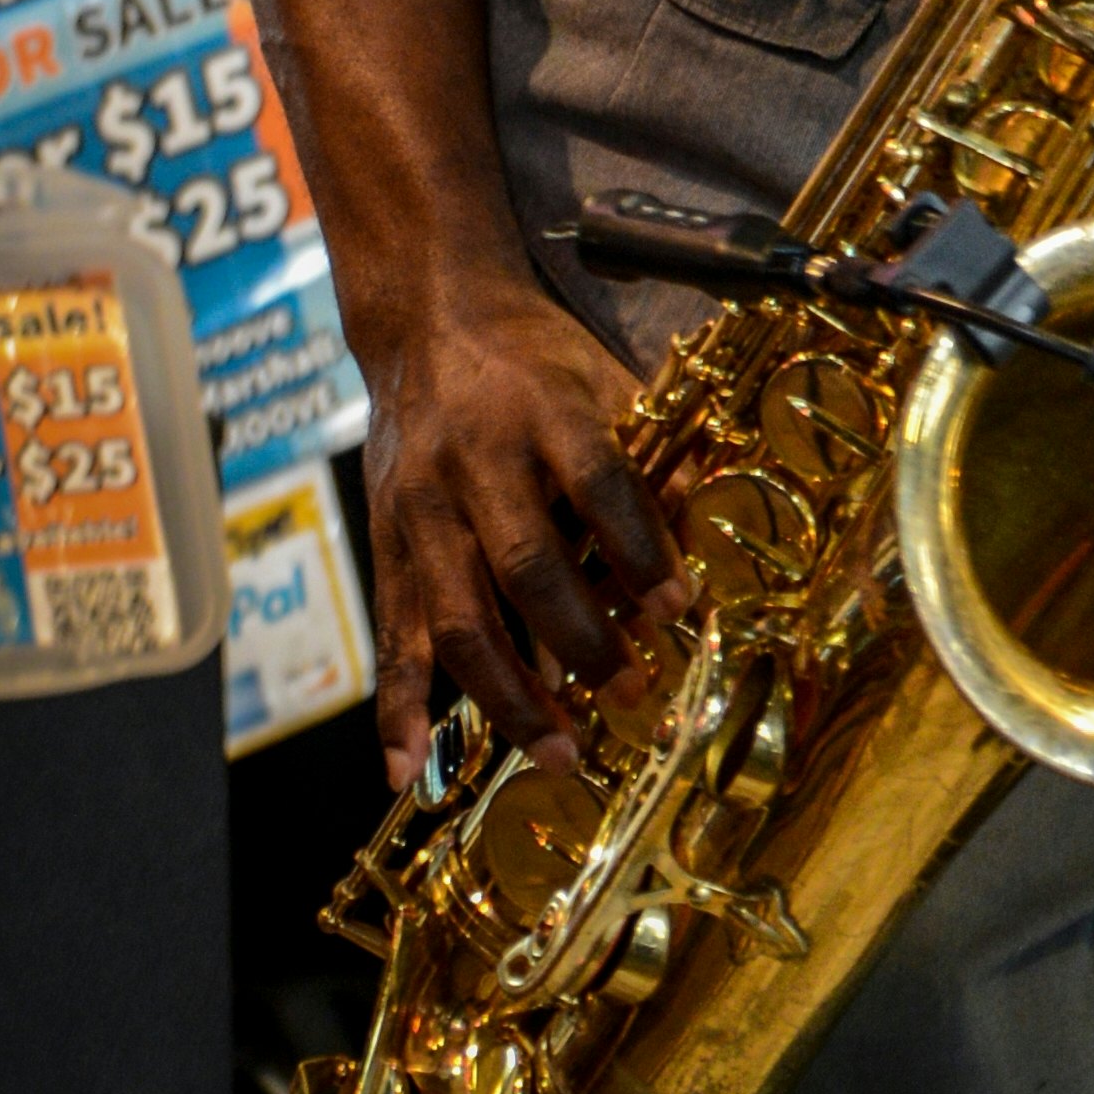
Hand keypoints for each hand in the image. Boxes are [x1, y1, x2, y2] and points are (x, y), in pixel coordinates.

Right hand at [356, 275, 671, 784]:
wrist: (426, 321)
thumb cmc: (533, 357)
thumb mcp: (602, 376)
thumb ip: (651, 452)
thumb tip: (706, 524)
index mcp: (542, 408)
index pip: (597, 483)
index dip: (639, 548)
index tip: (678, 607)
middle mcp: (474, 460)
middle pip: (526, 564)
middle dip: (580, 639)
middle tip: (629, 693)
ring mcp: (422, 508)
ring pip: (458, 617)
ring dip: (509, 695)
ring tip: (559, 752)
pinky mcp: (386, 543)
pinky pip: (392, 635)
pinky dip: (396, 710)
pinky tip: (407, 772)